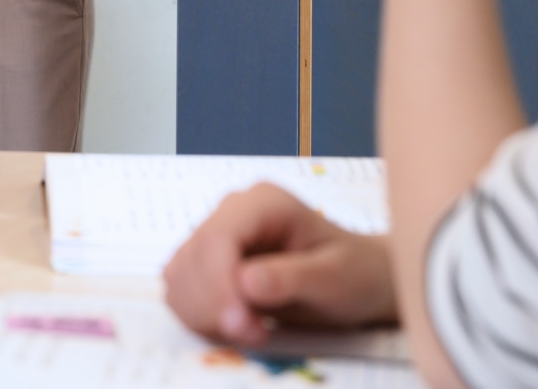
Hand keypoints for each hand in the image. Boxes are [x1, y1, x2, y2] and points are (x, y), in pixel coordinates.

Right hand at [163, 183, 396, 347]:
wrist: (357, 281)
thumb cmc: (354, 273)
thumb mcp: (335, 277)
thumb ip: (291, 278)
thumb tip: (246, 282)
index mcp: (263, 202)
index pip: (218, 236)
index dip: (218, 282)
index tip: (239, 325)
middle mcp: (232, 213)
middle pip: (193, 257)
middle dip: (215, 304)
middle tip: (255, 335)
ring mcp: (216, 236)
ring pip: (179, 275)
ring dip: (205, 313)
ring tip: (253, 331)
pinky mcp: (207, 264)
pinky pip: (181, 290)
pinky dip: (200, 315)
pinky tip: (237, 326)